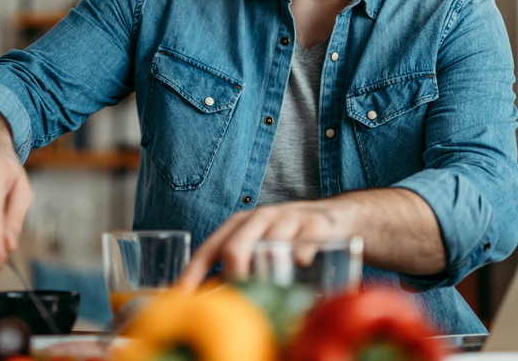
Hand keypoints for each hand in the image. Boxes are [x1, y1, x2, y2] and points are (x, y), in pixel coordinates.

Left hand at [177, 199, 351, 289]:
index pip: (209, 249)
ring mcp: (287, 220)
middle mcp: (259, 219)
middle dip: (232, 280)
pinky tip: (300, 268)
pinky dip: (299, 259)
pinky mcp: (316, 224)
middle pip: (234, 249)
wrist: (334, 217)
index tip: (183, 295)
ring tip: (268, 291)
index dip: (193, 273)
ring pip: (268, 245)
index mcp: (239, 225)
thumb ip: (238, 271)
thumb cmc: (288, 237)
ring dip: (266, 273)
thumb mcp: (259, 247)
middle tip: (238, 301)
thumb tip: (211, 302)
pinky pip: (303, 244)